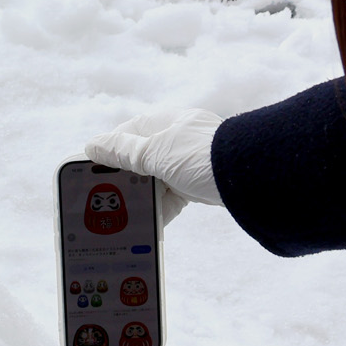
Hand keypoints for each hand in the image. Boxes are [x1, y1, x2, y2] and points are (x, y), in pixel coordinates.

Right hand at [83, 106, 223, 220]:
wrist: (252, 177)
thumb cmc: (202, 156)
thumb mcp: (156, 152)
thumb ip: (123, 151)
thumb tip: (93, 145)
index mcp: (167, 123)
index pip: (130, 131)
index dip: (110, 148)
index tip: (93, 167)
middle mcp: (177, 140)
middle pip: (141, 159)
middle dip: (125, 177)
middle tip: (105, 195)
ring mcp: (188, 163)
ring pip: (155, 181)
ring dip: (141, 196)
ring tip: (122, 213)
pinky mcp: (198, 186)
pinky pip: (172, 198)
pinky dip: (160, 209)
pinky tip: (148, 222)